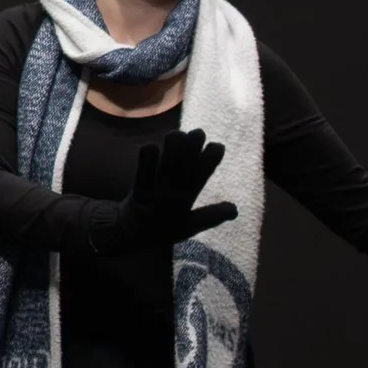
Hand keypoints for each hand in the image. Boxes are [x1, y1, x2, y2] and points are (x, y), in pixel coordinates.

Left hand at [95, 124, 236, 255]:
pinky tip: (150, 146)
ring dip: (172, 152)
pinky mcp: (137, 190)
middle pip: (184, 171)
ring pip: (165, 170)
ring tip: (178, 134)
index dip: (209, 163)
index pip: (201, 180)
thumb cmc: (163, 228)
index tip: (218, 146)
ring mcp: (154, 192)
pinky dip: (146, 161)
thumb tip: (235, 209)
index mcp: (186, 203)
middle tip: (199, 133)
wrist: (132, 235)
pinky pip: (142, 173)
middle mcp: (172, 196)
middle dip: (192, 150)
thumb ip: (211, 216)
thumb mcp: (190, 226)